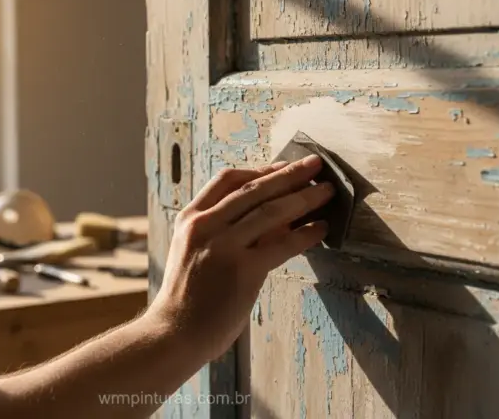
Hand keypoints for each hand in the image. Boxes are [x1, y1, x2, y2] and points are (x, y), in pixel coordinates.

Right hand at [146, 155, 334, 360]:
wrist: (172, 333)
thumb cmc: (186, 298)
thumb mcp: (193, 252)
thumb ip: (224, 231)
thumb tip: (273, 217)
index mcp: (190, 218)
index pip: (227, 180)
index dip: (261, 170)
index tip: (284, 166)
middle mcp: (205, 226)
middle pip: (254, 189)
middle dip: (290, 174)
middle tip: (315, 164)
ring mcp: (222, 247)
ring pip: (271, 210)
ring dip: (304, 197)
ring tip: (326, 191)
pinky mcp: (242, 270)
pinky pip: (282, 244)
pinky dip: (305, 234)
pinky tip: (320, 228)